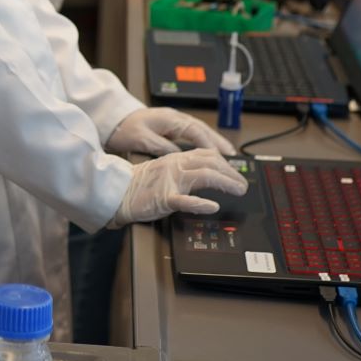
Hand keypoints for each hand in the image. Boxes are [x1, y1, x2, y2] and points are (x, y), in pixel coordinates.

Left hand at [106, 106, 237, 157]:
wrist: (113, 118)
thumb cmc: (124, 128)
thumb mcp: (142, 139)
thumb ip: (161, 147)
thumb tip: (180, 156)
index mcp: (170, 119)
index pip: (196, 131)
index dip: (210, 144)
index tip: (222, 157)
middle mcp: (176, 118)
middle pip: (203, 130)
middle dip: (219, 143)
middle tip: (234, 157)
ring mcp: (174, 122)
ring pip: (200, 132)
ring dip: (214, 143)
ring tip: (229, 156)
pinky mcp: (171, 128)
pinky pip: (193, 135)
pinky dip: (204, 143)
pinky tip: (210, 153)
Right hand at [110, 149, 248, 226]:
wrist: (117, 191)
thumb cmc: (139, 184)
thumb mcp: (163, 170)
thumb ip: (183, 169)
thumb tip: (206, 174)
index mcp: (176, 159)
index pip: (207, 154)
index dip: (226, 162)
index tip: (236, 172)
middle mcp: (175, 165)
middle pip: (210, 163)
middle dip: (231, 173)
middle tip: (242, 184)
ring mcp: (170, 181)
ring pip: (203, 176)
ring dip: (225, 182)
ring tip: (238, 190)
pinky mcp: (163, 198)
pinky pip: (184, 200)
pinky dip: (200, 203)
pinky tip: (212, 206)